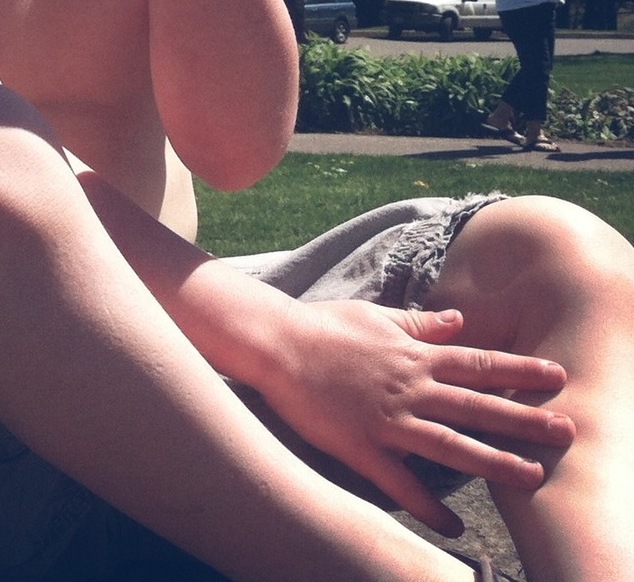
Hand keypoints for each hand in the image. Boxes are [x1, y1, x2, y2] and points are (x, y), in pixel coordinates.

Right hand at [257, 301, 572, 535]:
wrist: (277, 344)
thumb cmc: (323, 326)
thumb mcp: (375, 315)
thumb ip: (418, 323)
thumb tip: (458, 320)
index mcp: (413, 354)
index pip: (477, 362)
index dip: (518, 369)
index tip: (556, 375)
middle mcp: (409, 387)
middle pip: (476, 405)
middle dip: (524, 418)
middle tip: (567, 431)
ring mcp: (388, 419)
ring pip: (451, 445)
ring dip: (494, 461)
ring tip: (531, 477)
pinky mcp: (362, 447)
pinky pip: (400, 482)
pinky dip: (427, 506)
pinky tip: (452, 528)